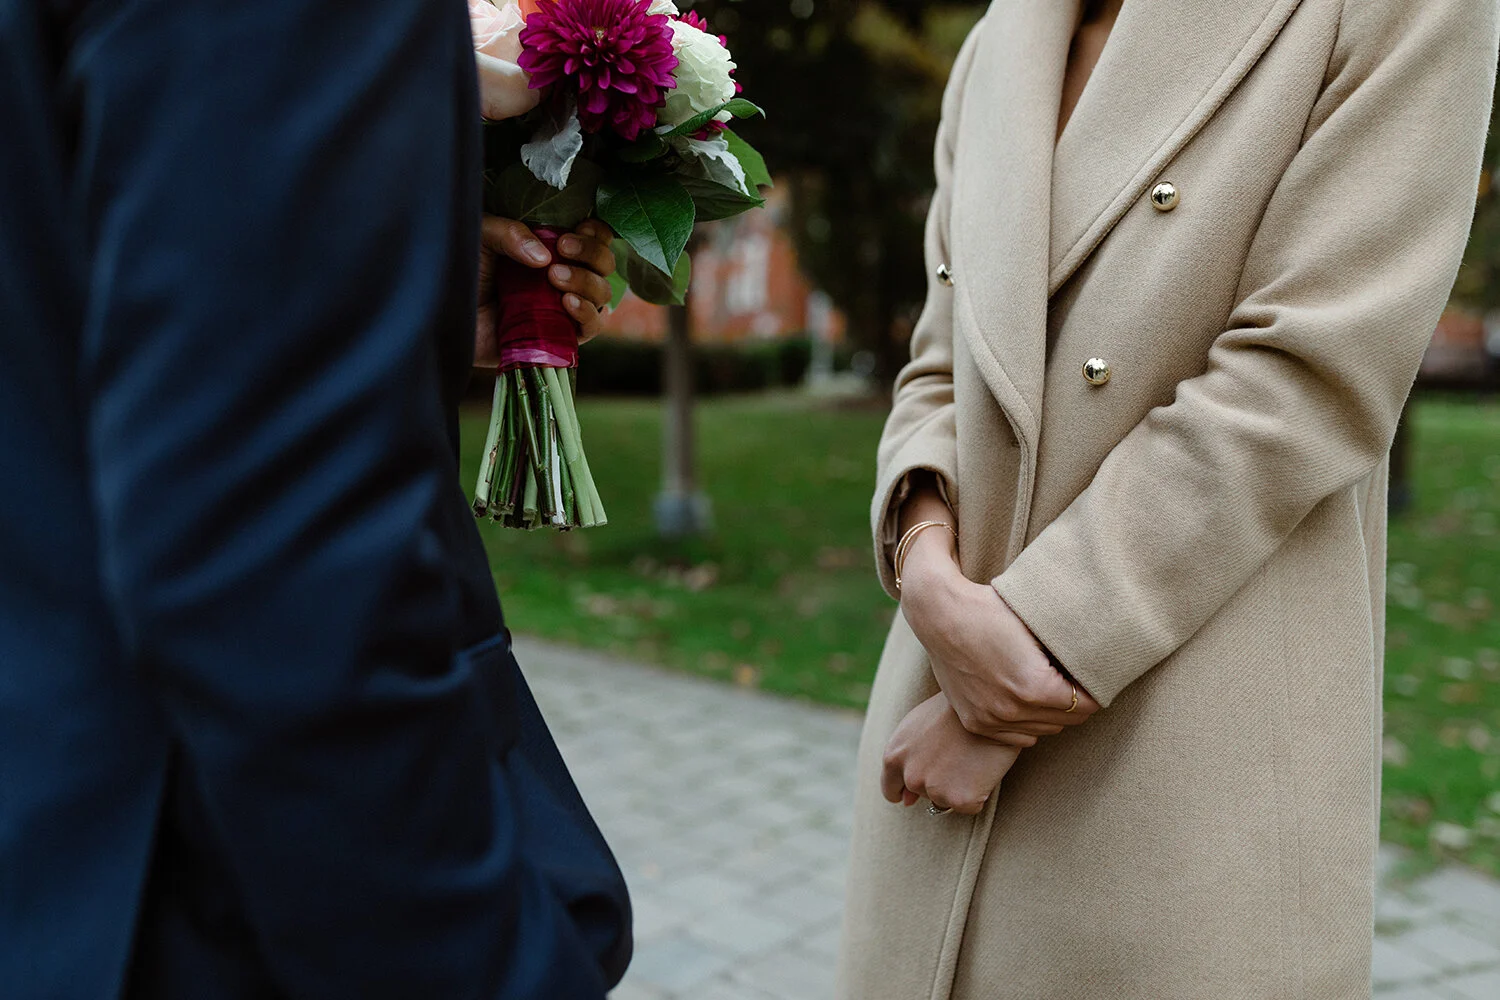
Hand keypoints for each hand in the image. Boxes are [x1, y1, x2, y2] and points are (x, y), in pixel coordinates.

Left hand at [475, 217, 615, 367]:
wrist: (444, 315)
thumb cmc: (463, 272)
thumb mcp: (481, 238)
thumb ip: (510, 233)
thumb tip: (545, 256)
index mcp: (553, 247)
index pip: (595, 236)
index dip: (595, 233)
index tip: (575, 231)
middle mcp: (565, 275)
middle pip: (605, 262)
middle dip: (591, 253)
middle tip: (562, 249)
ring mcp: (565, 307)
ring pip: (603, 293)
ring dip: (586, 281)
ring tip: (554, 279)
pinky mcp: (561, 337)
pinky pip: (593, 327)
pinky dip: (588, 313)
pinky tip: (567, 304)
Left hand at [880, 693, 1021, 815]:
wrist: (986, 705)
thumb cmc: (953, 711)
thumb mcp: (918, 728)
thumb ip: (906, 761)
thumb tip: (905, 802)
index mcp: (893, 757)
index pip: (890, 790)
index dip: (906, 789)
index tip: (919, 786)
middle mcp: (909, 776)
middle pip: (923, 794)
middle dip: (937, 782)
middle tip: (956, 756)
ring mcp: (933, 789)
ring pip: (946, 800)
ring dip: (959, 787)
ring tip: (970, 758)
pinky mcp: (959, 799)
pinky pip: (970, 805)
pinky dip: (979, 793)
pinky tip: (983, 769)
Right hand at [898, 522, 1100, 741]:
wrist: (938, 613)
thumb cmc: (991, 606)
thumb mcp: (1039, 619)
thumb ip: (1073, 644)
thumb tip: (1109, 650)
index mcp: (1034, 687)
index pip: (1087, 704)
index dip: (1096, 689)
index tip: (1095, 674)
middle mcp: (1012, 710)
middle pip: (1067, 720)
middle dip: (1076, 701)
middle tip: (1074, 677)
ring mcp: (990, 720)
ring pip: (1043, 729)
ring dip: (1051, 713)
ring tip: (1049, 685)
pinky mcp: (975, 722)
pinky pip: (1016, 736)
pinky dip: (1024, 721)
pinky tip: (1022, 696)